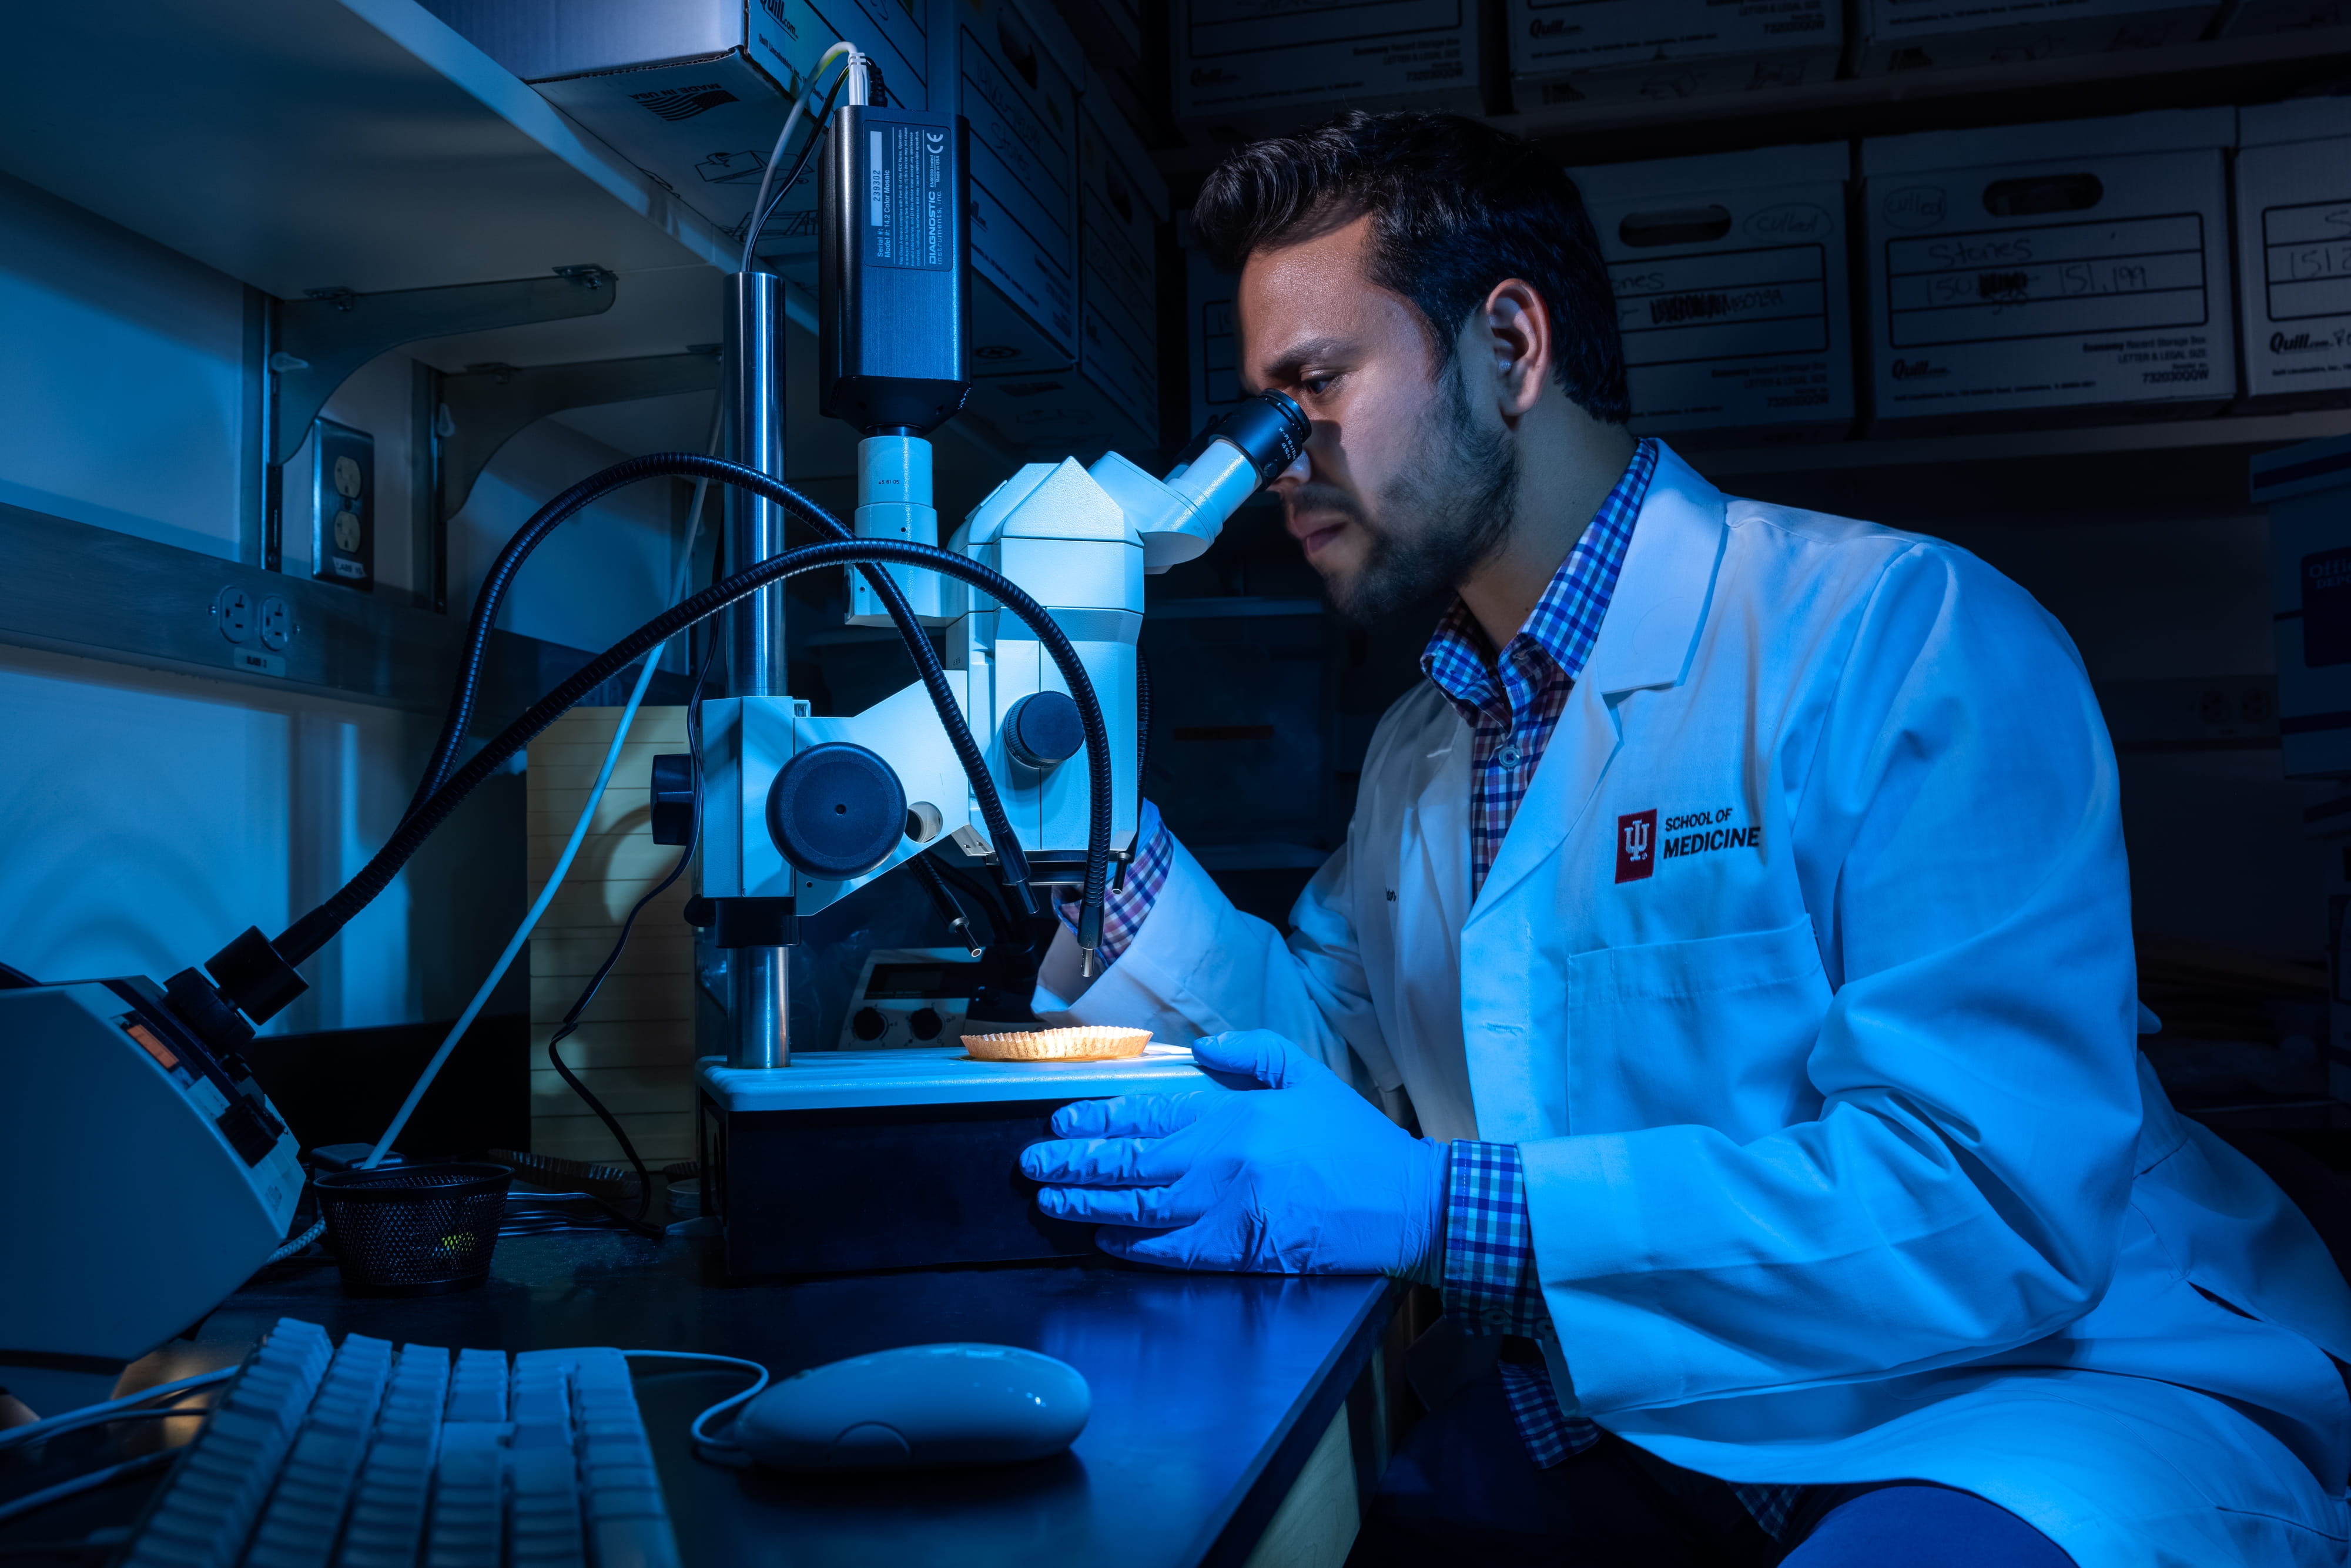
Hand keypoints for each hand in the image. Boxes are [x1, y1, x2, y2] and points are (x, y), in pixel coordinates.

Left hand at [1019, 1029, 1444, 1275]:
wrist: (1404, 1204)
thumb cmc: (1354, 1141)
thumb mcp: (1305, 1074)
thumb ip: (1249, 1053)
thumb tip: (1201, 1051)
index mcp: (1234, 1117)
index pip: (1146, 1117)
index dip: (1095, 1123)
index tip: (1059, 1124)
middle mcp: (1221, 1165)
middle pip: (1129, 1168)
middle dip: (1072, 1167)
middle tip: (1032, 1166)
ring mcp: (1227, 1213)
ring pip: (1138, 1212)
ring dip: (1088, 1208)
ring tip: (1050, 1201)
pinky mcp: (1240, 1253)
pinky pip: (1171, 1252)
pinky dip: (1132, 1247)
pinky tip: (1105, 1240)